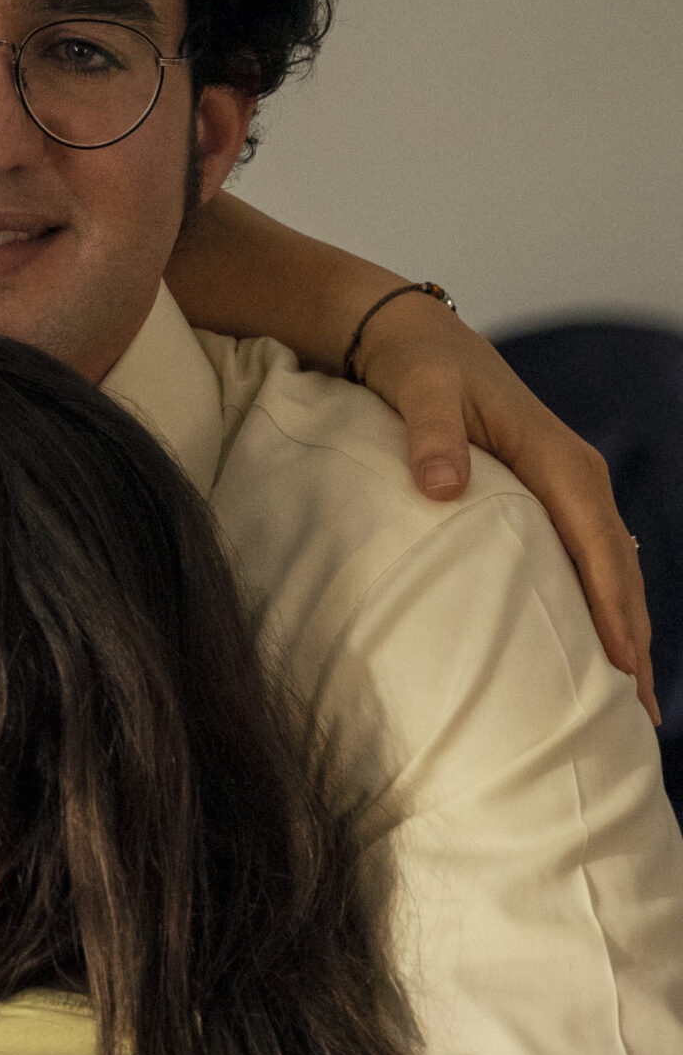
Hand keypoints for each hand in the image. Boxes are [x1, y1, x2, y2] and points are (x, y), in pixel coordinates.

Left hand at [353, 292, 659, 721]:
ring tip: (630, 700)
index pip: (595, 546)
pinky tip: (596, 648)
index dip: (613, 609)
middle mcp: (575, 475)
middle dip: (634, 640)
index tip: (626, 667)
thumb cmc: (418, 366)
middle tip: (641, 717)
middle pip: (617, 569)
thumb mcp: (420, 392)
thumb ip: (430, 438)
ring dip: (624, 629)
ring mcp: (566, 487)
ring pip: (609, 569)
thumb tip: (443, 489)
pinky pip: (587, 558)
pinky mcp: (547, 496)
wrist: (413, 337)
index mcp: (557, 459)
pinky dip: (600, 603)